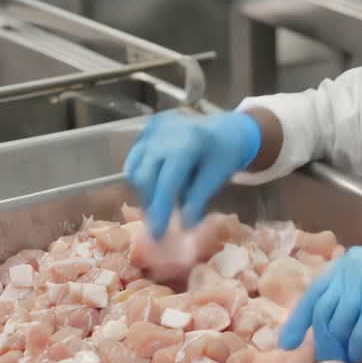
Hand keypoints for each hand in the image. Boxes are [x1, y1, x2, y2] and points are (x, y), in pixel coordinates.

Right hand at [124, 110, 261, 239]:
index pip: (167, 181)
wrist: (227, 128)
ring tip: (158, 206)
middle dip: (149, 204)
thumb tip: (183, 226)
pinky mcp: (146, 130)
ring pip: (134, 169)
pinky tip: (154, 188)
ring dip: (142, 192)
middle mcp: (164, 133)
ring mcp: (153, 129)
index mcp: (188, 142)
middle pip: (144, 176)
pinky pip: (135, 159)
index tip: (157, 233)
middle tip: (157, 223)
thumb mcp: (217, 177)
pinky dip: (141, 177)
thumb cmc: (225, 153)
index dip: (161, 209)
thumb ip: (198, 199)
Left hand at [279, 232, 361, 362]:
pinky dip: (356, 350)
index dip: (297, 321)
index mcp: (346, 264)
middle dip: (319, 342)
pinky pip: (359, 335)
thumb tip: (340, 316)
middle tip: (321, 362)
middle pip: (322, 314)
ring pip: (338, 327)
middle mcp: (349, 274)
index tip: (285, 342)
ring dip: (338, 349)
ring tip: (343, 362)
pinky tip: (359, 359)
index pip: (313, 294)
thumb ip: (356, 286)